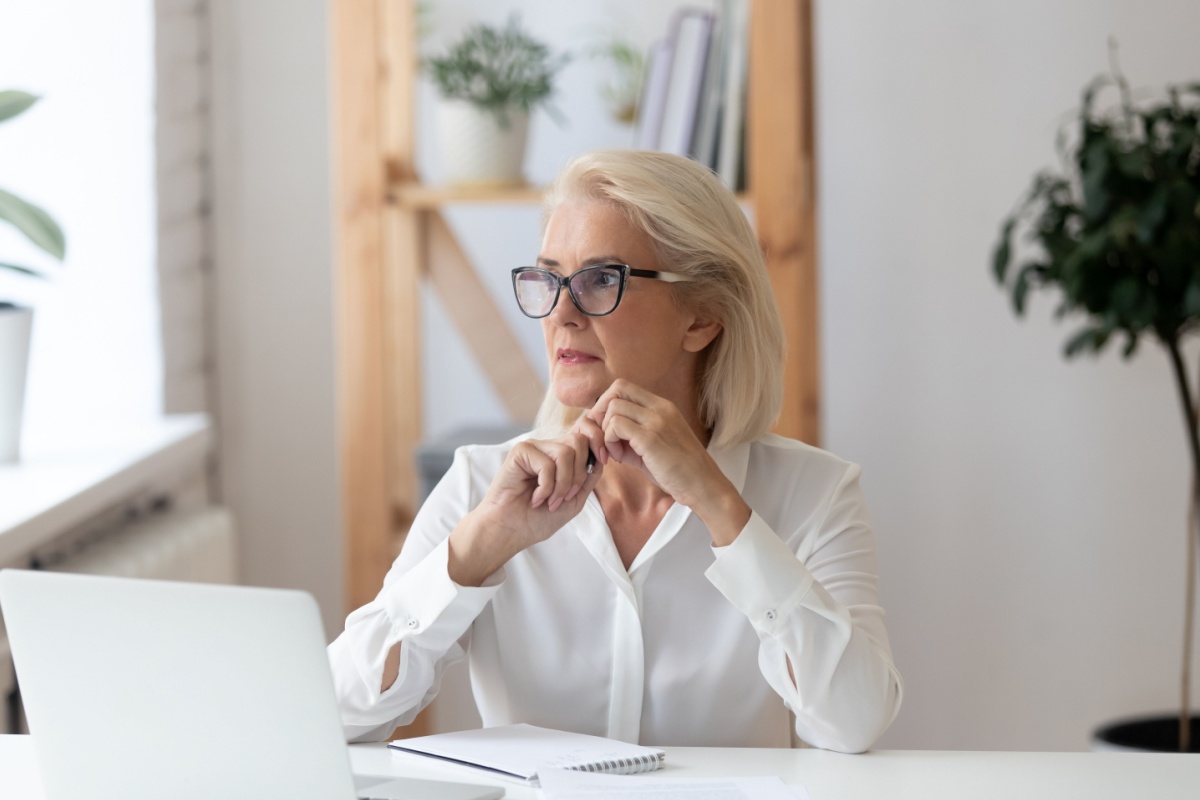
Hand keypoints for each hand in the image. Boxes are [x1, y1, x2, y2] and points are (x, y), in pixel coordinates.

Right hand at [448, 434, 601, 585]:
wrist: (511, 531)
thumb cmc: (538, 519)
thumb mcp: (574, 500)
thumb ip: (588, 478)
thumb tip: (602, 457)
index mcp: (562, 456)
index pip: (585, 433)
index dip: (598, 441)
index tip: (603, 459)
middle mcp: (548, 448)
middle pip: (579, 441)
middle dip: (578, 474)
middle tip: (565, 497)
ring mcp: (534, 448)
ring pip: (565, 452)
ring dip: (562, 484)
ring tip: (550, 501)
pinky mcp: (520, 452)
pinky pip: (547, 464)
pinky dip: (546, 487)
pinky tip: (535, 499)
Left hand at [579, 380, 749, 542]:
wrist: (703, 486)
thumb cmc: (679, 470)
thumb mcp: (655, 445)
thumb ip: (632, 436)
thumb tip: (606, 435)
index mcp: (662, 406)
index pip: (624, 387)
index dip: (607, 405)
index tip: (606, 429)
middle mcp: (660, 408)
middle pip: (616, 390)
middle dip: (601, 413)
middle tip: (604, 438)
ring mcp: (657, 421)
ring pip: (613, 408)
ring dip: (605, 431)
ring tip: (615, 453)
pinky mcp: (651, 438)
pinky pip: (616, 426)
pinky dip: (609, 441)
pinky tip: (620, 459)